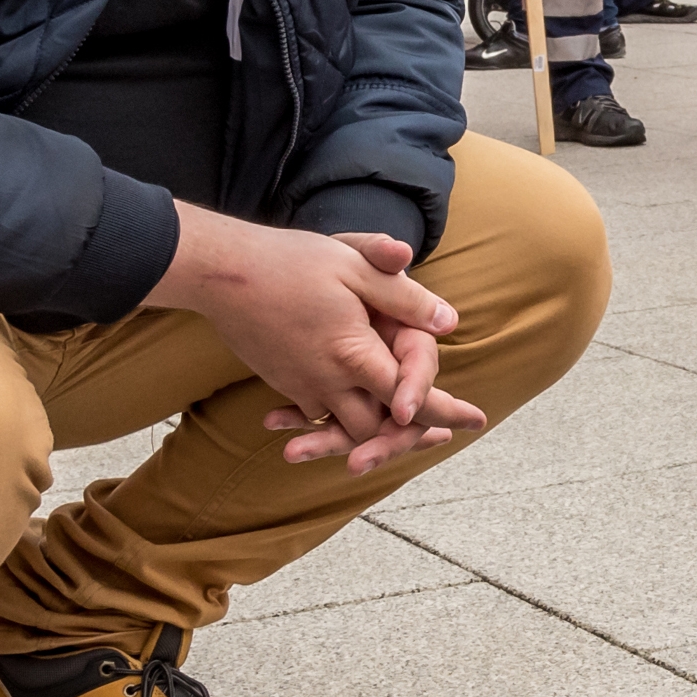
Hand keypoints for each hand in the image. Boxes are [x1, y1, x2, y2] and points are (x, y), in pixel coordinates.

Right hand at [150, 209, 486, 474]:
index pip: (408, 396)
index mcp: (353, 354)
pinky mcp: (283, 381)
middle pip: (379, 426)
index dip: (444, 409)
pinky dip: (335, 423)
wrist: (220, 272)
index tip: (476, 419)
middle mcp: (328, 381)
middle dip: (411, 433)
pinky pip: (317, 415)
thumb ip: (404, 297)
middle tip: (442, 433)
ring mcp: (301, 385)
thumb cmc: (291, 261)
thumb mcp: (355, 267)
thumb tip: (448, 321)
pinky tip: (350, 416)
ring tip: (403, 428)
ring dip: (374, 435)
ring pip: (345, 428)